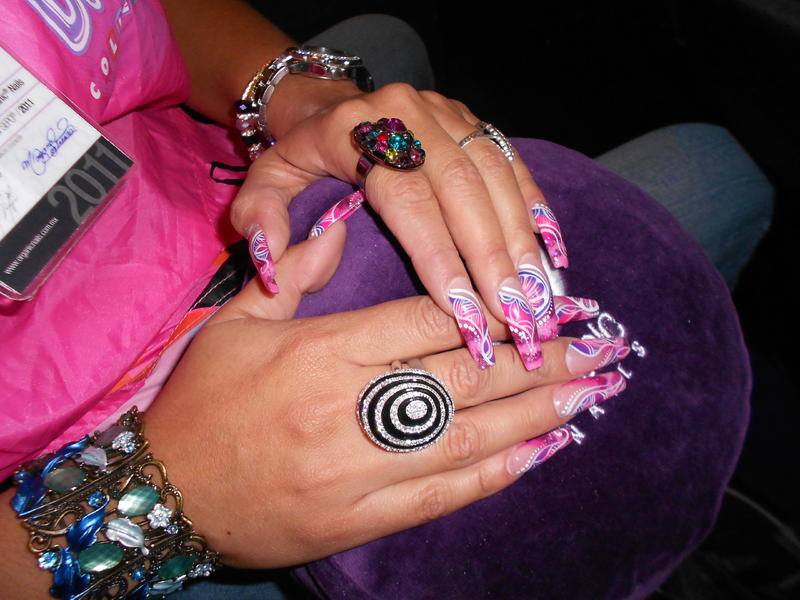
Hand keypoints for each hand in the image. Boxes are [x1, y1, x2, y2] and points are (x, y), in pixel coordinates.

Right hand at [145, 222, 625, 568]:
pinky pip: (441, 495)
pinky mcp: (357, 520)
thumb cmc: (199, 402)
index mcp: (320, 351)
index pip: (426, 321)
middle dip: (541, 360)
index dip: (493, 306)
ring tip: (593, 395)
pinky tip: (541, 452)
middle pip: (465, 378)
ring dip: (538, 415)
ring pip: (466, 437)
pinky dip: (496, 473)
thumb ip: (293, 274)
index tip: (543, 300)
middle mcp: (347, 408)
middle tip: (602, 346)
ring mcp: (356, 470)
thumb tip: (338, 225)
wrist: (159, 495)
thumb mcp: (232, 324)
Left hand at [230, 82, 569, 372]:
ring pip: (497, 178)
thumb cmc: (300, 156)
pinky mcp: (475, 122)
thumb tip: (272, 269)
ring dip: (523, 244)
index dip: (440, 255)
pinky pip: (513, 166)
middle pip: (463, 189)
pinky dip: (536, 213)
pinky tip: (552, 259)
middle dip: (494, 259)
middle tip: (518, 319)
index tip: (465, 312)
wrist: (329, 102)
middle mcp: (412, 115)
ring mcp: (450, 114)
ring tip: (540, 302)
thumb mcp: (265, 181)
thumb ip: (261, 220)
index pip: (408, 197)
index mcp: (359, 129)